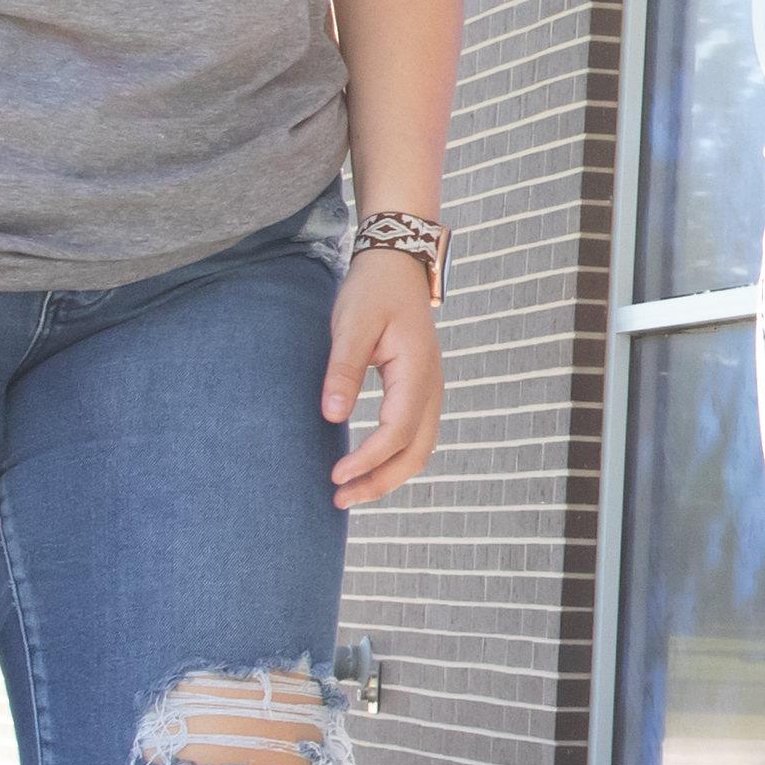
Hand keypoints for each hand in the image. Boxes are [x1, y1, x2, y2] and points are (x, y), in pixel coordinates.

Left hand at [323, 249, 443, 506]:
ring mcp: (430, 389)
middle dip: (380, 482)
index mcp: (417, 371)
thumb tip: (332, 417)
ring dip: (388, 475)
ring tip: (351, 492)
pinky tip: (368, 466)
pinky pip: (415, 435)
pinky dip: (394, 459)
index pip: (397, 431)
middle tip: (340, 499)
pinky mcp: (421, 389)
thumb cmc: (373, 291)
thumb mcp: (351, 325)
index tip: (335, 475)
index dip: (368, 459)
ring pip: (420, 448)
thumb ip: (343, 371)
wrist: (397, 265)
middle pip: (416, 452)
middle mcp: (431, 386)